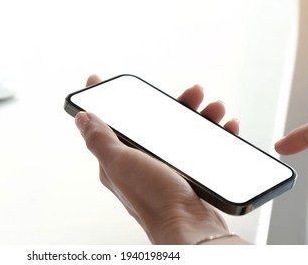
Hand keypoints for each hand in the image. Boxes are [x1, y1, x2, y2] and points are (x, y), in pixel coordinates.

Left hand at [74, 74, 245, 243]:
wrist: (191, 229)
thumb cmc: (155, 199)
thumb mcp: (122, 163)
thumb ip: (100, 140)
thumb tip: (81, 117)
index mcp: (119, 160)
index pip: (107, 124)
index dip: (104, 100)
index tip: (98, 79)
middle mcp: (140, 164)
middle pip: (152, 123)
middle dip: (174, 104)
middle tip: (193, 93)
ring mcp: (165, 170)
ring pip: (180, 133)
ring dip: (199, 117)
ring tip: (216, 109)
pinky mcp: (187, 178)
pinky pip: (199, 149)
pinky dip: (213, 136)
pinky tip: (225, 128)